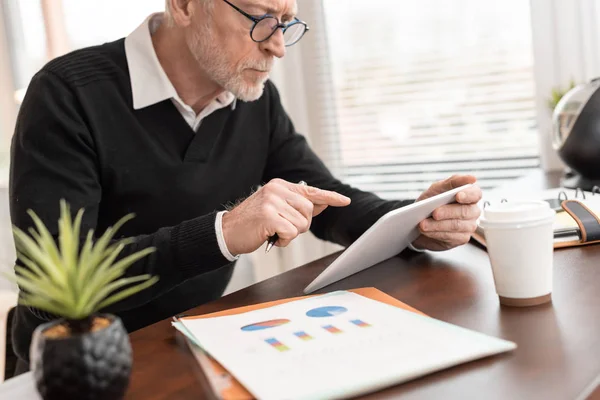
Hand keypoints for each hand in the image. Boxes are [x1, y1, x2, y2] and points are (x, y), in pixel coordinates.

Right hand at [222, 179, 350, 254]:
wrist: (227, 231)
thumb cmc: (252, 222)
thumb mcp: (276, 209)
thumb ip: (298, 205)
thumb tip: (323, 203)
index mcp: (280, 185)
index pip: (310, 191)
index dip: (330, 197)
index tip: (345, 201)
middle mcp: (277, 190)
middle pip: (309, 212)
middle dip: (300, 226)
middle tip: (282, 229)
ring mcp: (272, 202)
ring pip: (301, 224)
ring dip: (290, 234)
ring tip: (273, 232)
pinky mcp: (268, 216)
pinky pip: (291, 233)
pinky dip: (283, 241)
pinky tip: (271, 237)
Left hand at [411, 175, 481, 251]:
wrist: (419, 220)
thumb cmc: (432, 201)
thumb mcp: (437, 189)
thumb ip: (452, 182)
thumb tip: (472, 178)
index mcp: (469, 195)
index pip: (476, 194)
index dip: (468, 195)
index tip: (458, 196)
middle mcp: (472, 211)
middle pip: (465, 211)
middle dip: (448, 212)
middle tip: (434, 213)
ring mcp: (469, 226)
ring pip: (457, 225)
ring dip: (438, 225)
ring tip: (423, 224)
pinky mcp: (462, 238)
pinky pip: (452, 236)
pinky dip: (436, 233)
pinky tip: (427, 231)